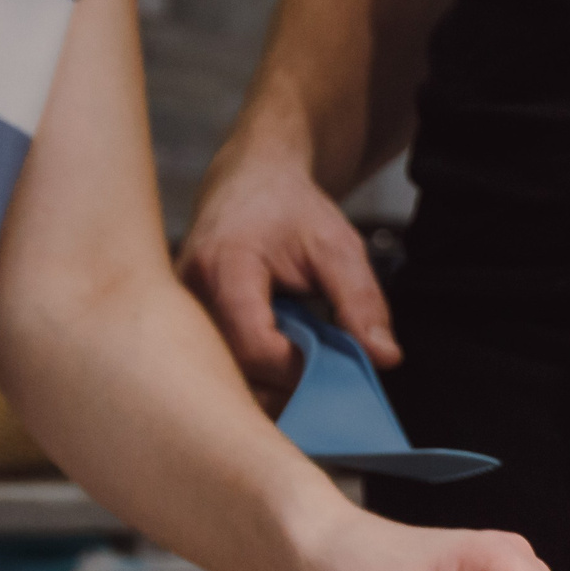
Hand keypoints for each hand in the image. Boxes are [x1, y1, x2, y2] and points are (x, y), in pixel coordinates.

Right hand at [178, 136, 396, 395]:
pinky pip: (222, 367)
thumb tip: (385, 358)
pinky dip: (257, 375)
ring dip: (272, 385)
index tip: (334, 365)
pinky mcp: (188, 326)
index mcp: (225, 266)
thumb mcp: (338, 246)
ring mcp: (184, 314)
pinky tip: (282, 356)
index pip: (256, 346)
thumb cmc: (290, 210)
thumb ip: (361, 301)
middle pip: (237, 371)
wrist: (249, 184)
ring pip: (226, 378)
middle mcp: (190, 295)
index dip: (300, 368)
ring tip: (305, 358)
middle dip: (288, 385)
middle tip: (326, 373)